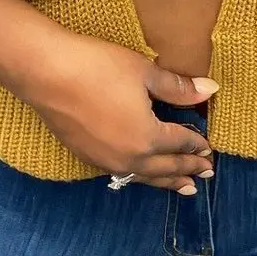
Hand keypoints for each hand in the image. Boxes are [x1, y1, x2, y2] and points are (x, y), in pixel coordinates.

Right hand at [17, 33, 217, 193]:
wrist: (45, 73)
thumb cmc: (97, 67)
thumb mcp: (144, 72)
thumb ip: (178, 88)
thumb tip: (210, 90)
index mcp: (148, 138)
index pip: (180, 144)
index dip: (197, 145)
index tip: (209, 148)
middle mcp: (129, 157)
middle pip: (166, 168)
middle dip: (188, 170)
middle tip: (206, 174)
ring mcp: (105, 161)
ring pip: (144, 177)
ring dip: (166, 182)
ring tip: (183, 188)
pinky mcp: (85, 156)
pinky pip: (121, 174)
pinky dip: (139, 177)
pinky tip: (138, 174)